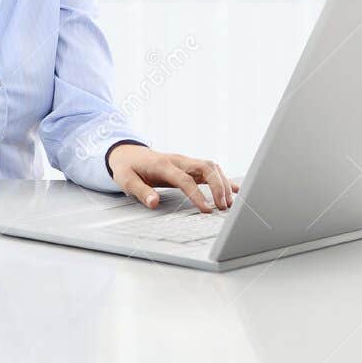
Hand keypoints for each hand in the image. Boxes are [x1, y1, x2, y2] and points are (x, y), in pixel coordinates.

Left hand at [107, 143, 238, 212]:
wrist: (126, 152)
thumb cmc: (127, 167)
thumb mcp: (126, 180)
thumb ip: (141, 191)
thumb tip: (154, 203)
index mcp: (163, 164)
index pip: (185, 179)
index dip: (197, 195)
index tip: (207, 209)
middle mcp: (178, 160)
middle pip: (205, 168)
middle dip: (218, 186)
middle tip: (223, 207)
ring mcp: (185, 162)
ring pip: (211, 167)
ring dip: (223, 183)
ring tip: (229, 203)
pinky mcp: (188, 166)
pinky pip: (209, 170)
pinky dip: (223, 179)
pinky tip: (235, 189)